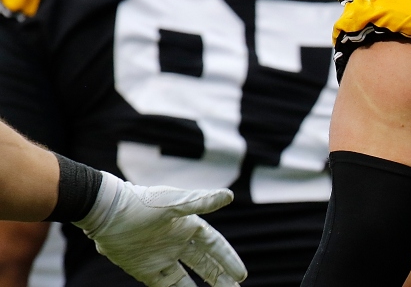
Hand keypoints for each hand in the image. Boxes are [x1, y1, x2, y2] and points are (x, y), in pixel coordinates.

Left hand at [75, 172, 246, 286]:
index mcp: (189, 226)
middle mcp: (178, 243)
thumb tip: (229, 196)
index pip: (215, 246)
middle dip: (220, 277)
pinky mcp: (145, 270)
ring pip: (187, 278)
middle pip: (205, 264)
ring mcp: (162, 258)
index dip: (228, 259)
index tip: (241, 274)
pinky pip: (165, 286)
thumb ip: (201, 202)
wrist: (106, 212)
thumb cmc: (142, 203)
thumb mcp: (174, 202)